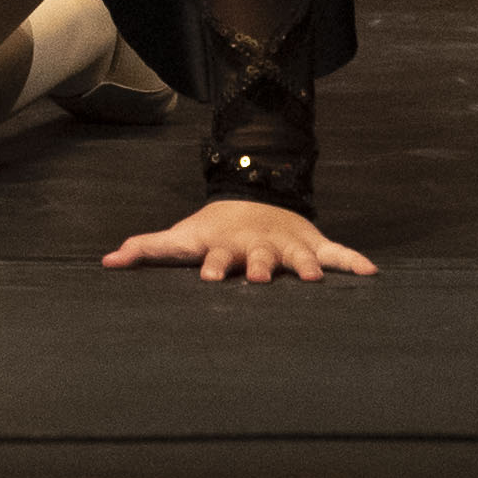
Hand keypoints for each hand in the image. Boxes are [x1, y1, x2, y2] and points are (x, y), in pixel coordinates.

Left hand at [102, 198, 374, 281]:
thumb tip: (106, 260)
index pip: (217, 258)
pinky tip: (371, 273)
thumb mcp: (182, 238)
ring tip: (315, 279)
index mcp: (224, 249)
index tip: (208, 277)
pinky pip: (336, 254)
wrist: (253, 198)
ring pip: (298, 258)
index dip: (213, 266)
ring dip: (306, 267)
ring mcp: (287, 246)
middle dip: (260, 268)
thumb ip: (147, 249)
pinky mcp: (312, 245)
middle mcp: (258, 248)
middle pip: (260, 258)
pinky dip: (353, 261)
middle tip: (260, 278)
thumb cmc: (213, 232)